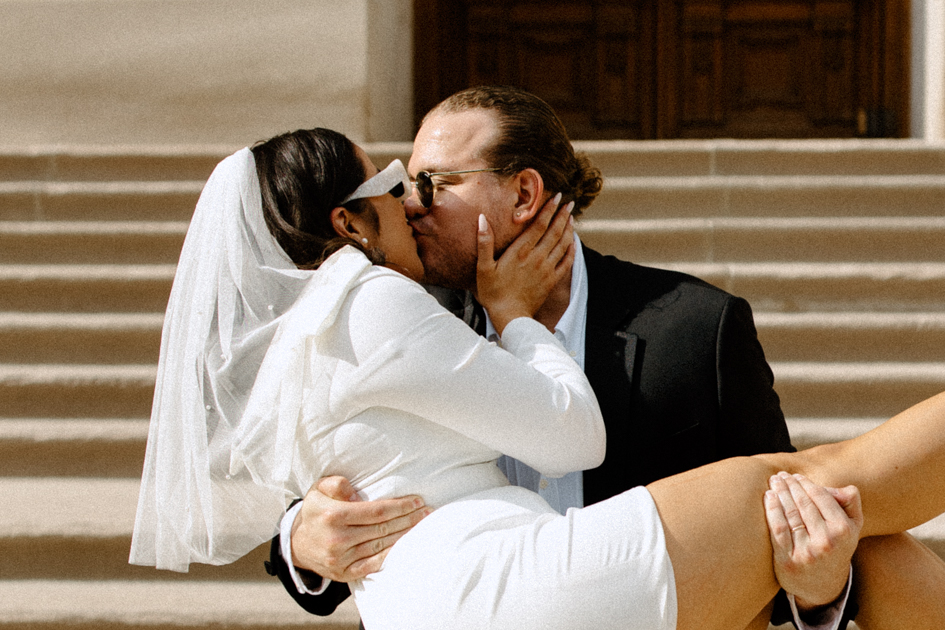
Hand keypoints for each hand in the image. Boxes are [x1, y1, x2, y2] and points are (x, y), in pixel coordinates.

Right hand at [290, 476, 430, 581]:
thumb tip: (354, 493)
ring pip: (380, 545)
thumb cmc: (315, 511)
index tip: (417, 501)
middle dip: (408, 519)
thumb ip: (336, 484)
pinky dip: (390, 555)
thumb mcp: (318, 489)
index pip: (376, 511)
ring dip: (404, 535)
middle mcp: (337, 539)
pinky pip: (372, 564)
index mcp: (332, 515)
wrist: (296, 544)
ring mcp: (340, 559)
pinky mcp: (344, 573)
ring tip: (421, 526)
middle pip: (382, 528)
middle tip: (427, 512)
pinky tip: (404, 546)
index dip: (399, 506)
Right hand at [476, 193, 574, 333]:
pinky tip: (573, 243)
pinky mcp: (551, 280)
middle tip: (569, 203)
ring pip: (562, 244)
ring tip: (572, 218)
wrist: (510, 316)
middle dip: (562, 215)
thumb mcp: (484, 267)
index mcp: (520, 251)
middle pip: (554, 231)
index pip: (538, 225)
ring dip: (568, 229)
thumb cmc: (493, 293)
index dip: (548, 209)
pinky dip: (571, 250)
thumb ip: (484, 242)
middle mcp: (536, 257)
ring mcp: (546, 269)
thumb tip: (481, 219)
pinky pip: (566, 262)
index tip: (556, 197)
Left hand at [764, 472, 862, 609]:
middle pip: (803, 504)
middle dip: (790, 485)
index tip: (795, 476)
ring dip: (779, 493)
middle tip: (780, 475)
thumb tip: (840, 487)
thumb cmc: (836, 547)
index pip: (821, 497)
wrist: (824, 586)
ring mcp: (807, 552)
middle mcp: (827, 541)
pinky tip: (768, 497)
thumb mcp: (852, 527)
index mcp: (844, 530)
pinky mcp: (788, 561)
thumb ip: (850, 503)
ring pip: (790, 514)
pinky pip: (777, 529)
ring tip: (774, 482)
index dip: (806, 483)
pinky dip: (771, 510)